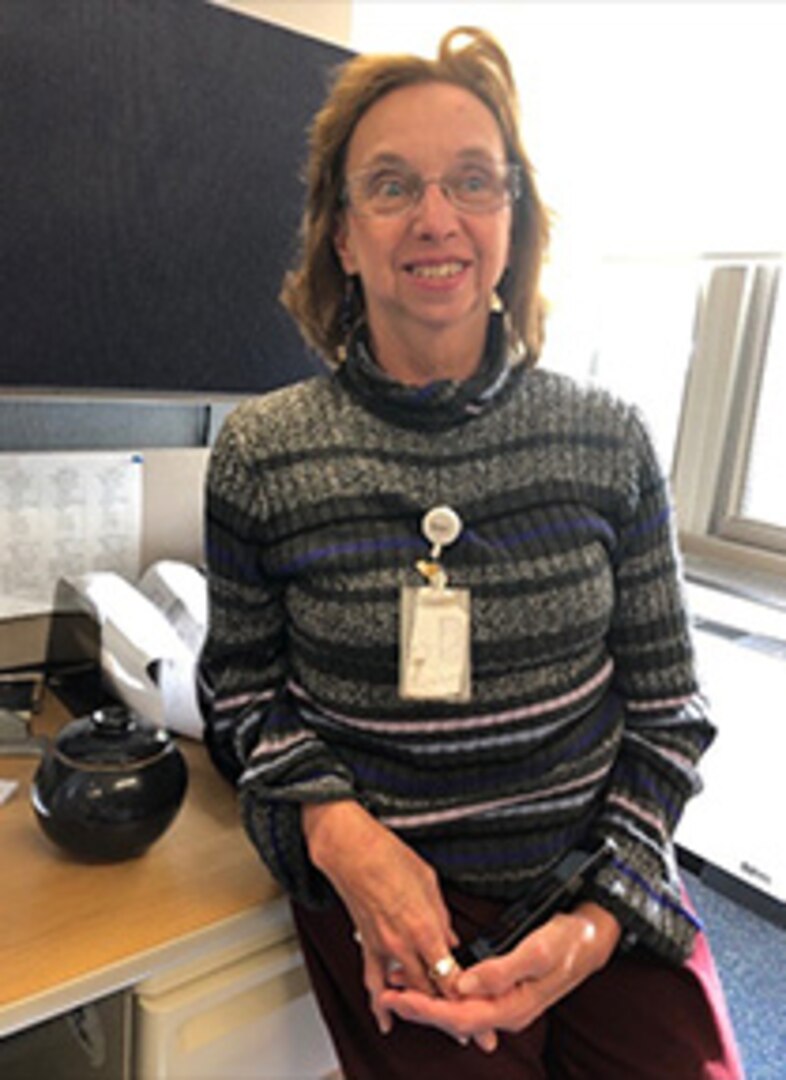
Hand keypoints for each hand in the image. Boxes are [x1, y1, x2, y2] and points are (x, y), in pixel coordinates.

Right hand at [302, 801, 460, 1034]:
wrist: (351, 852)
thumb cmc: (389, 857)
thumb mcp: (429, 882)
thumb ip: (442, 918)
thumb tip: (452, 940)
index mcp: (425, 927)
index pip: (451, 975)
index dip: (470, 998)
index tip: (487, 1011)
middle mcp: (404, 945)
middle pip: (434, 990)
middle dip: (458, 1013)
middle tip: (481, 1032)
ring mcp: (384, 949)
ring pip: (409, 992)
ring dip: (429, 1013)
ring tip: (451, 1034)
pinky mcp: (368, 946)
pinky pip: (373, 982)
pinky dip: (381, 1005)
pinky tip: (387, 1021)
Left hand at [379, 902, 621, 1052]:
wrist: (592, 936)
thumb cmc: (568, 941)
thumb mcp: (537, 951)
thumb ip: (500, 970)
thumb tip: (464, 985)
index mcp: (512, 1007)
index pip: (459, 1017)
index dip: (425, 1010)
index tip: (398, 999)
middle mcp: (506, 1010)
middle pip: (454, 1018)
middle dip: (419, 1008)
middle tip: (386, 995)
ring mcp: (506, 1001)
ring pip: (459, 1008)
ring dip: (429, 998)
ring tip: (398, 986)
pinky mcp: (505, 988)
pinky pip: (468, 997)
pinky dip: (445, 989)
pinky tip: (431, 978)